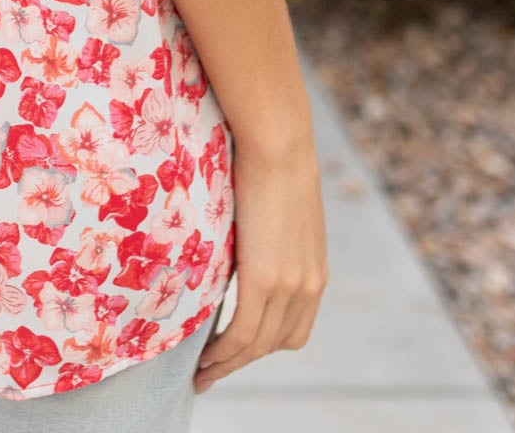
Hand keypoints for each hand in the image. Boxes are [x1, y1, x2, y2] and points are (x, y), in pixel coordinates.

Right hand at [195, 132, 328, 392]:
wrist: (278, 140)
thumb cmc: (270, 158)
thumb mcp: (277, 209)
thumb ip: (266, 236)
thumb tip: (240, 238)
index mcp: (314, 271)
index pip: (291, 329)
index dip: (262, 345)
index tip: (233, 349)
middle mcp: (308, 285)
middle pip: (274, 344)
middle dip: (242, 361)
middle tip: (210, 369)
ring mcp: (289, 285)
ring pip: (256, 346)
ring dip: (227, 364)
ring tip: (201, 374)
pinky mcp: (266, 280)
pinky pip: (243, 334)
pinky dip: (223, 354)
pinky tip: (204, 359)